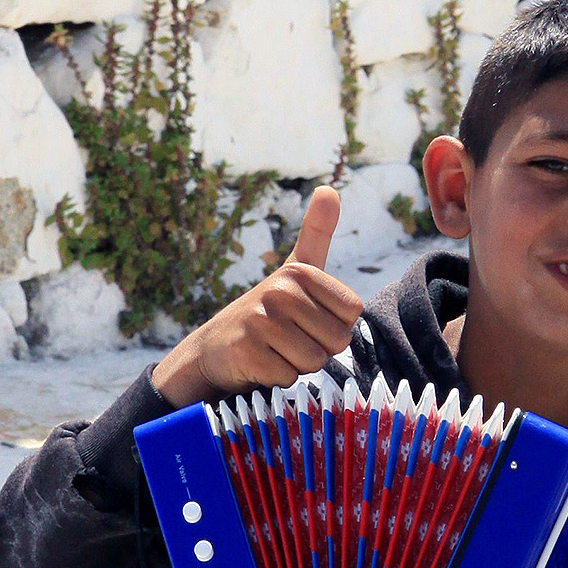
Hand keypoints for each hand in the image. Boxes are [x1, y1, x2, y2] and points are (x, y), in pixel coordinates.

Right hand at [153, 186, 362, 405]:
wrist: (215, 349)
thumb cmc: (268, 312)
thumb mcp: (294, 270)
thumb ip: (316, 233)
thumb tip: (330, 189)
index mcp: (299, 272)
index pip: (352, 312)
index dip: (334, 325)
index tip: (307, 319)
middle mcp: (279, 291)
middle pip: (337, 340)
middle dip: (318, 348)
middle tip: (290, 339)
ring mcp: (261, 321)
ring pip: (315, 361)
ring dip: (298, 365)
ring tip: (276, 350)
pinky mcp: (248, 352)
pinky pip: (290, 377)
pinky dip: (278, 379)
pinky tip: (260, 364)